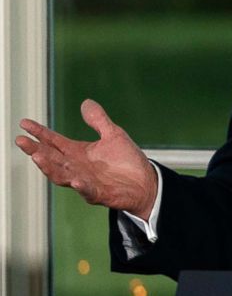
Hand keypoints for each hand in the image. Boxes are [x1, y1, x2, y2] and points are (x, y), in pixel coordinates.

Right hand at [15, 99, 157, 219]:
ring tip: (38, 156)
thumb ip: (98, 121)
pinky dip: (80, 186)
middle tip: (21, 140)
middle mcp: (77, 167)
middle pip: (51, 157)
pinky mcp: (99, 193)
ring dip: (49, 167)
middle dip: (35, 149)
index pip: (54, 141)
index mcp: (78, 152)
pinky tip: (75, 180)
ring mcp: (85, 181)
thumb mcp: (113, 135)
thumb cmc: (126, 161)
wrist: (145, 183)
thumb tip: (86, 102)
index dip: (39, 133)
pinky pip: (87, 190)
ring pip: (62, 175)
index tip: (24, 123)